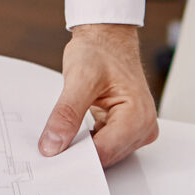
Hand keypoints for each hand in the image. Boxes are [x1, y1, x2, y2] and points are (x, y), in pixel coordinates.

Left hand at [38, 25, 159, 168]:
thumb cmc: (100, 50)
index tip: (52, 155)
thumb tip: (53, 144)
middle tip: (51, 145)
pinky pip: (104, 145)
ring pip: (104, 154)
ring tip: (64, 132)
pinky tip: (74, 131)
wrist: (107, 38)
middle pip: (106, 156)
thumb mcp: (79, 78)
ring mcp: (137, 130)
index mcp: (139, 116)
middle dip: (78, 152)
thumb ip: (66, 114)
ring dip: (82, 147)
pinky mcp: (127, 129)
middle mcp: (144, 127)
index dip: (77, 155)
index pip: (105, 152)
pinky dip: (86, 141)